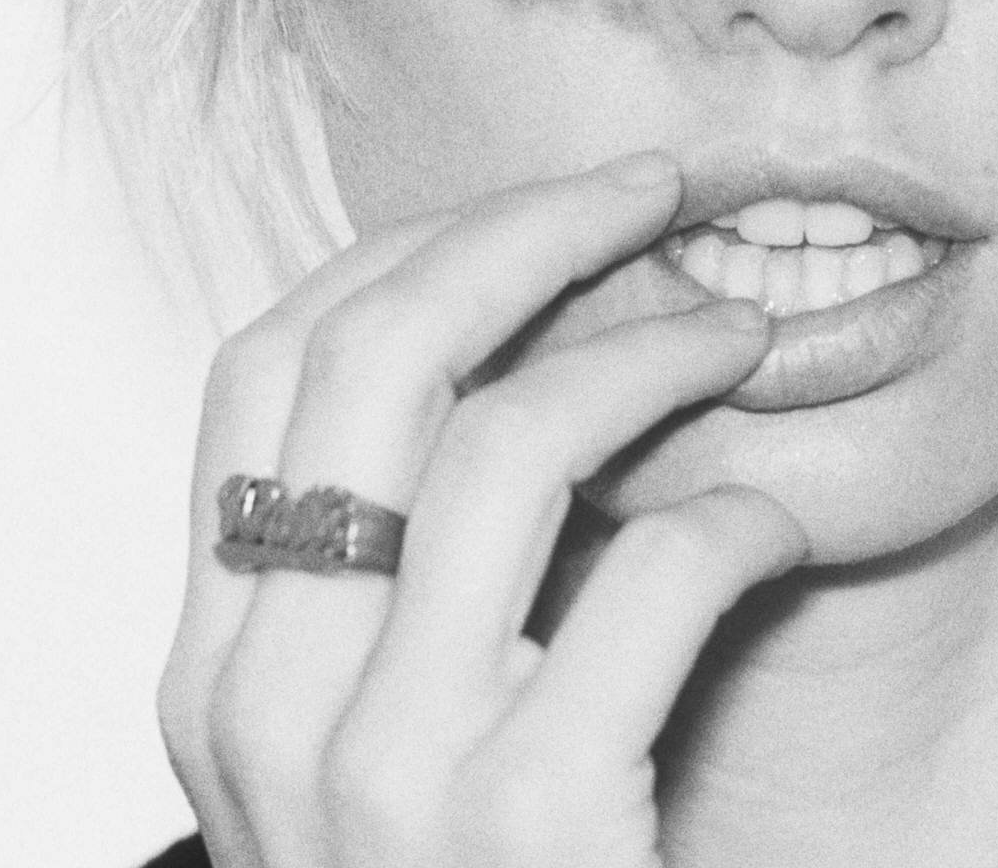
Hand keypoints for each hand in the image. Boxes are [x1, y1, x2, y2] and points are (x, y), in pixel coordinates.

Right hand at [157, 153, 804, 866]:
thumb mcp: (393, 724)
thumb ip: (412, 576)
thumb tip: (528, 350)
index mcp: (223, 664)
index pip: (268, 369)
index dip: (413, 246)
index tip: (543, 202)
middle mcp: (268, 707)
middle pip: (371, 357)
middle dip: (528, 231)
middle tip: (656, 192)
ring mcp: (385, 776)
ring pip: (505, 437)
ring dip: (651, 350)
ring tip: (742, 338)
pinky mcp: (529, 827)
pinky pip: (648, 575)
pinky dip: (735, 513)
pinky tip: (774, 520)